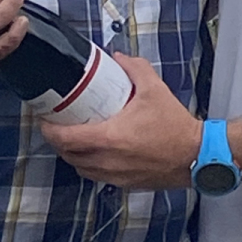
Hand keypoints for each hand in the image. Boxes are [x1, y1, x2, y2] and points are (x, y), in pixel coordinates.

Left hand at [40, 54, 202, 190]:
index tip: (44, 119)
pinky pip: (97, 176)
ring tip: (76, 138)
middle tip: (58, 125)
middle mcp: (107, 161)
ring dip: (73, 155)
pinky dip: (90, 165)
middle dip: (58, 141)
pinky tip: (98, 152)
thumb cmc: (175, 125)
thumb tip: (118, 57)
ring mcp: (115, 176)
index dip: (49, 130)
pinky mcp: (125, 184)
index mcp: (110, 137)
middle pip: (68, 155)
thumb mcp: (155, 89)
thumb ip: (135, 68)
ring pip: (80, 168)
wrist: (197, 155)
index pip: (66, 139)